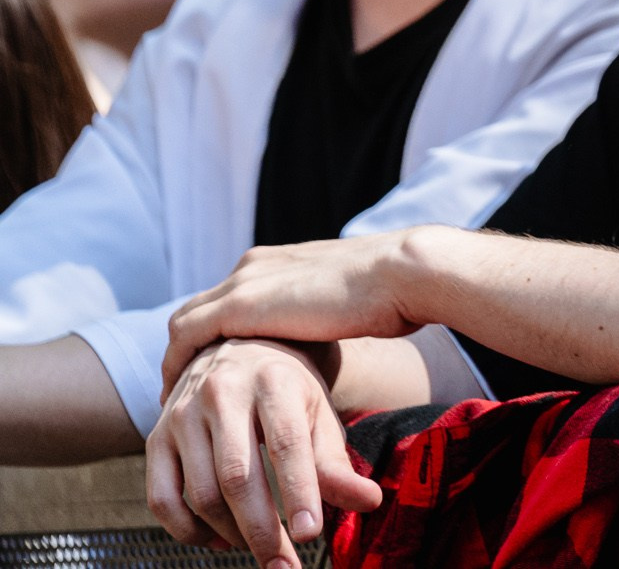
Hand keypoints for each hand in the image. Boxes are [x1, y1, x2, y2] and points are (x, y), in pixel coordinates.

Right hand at [147, 339, 381, 568]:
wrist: (236, 350)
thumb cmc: (286, 390)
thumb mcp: (317, 414)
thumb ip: (336, 461)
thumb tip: (370, 502)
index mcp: (274, 381)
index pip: (286, 443)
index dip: (298, 492)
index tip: (308, 535)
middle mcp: (222, 393)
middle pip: (238, 476)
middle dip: (262, 530)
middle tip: (284, 565)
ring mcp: (182, 415)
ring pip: (201, 493)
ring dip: (232, 534)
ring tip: (262, 548)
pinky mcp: (155, 438)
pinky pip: (162, 499)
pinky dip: (189, 531)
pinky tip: (221, 540)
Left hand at [164, 233, 435, 396]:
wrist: (400, 274)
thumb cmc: (392, 292)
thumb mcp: (347, 299)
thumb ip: (328, 311)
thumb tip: (341, 335)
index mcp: (279, 261)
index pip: (229, 296)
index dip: (217, 333)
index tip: (216, 367)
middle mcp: (253, 265)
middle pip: (200, 307)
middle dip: (188, 348)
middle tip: (186, 388)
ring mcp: (243, 282)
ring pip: (184, 323)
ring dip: (177, 360)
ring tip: (176, 400)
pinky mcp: (239, 305)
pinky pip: (185, 339)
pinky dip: (176, 366)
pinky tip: (181, 399)